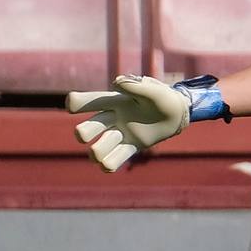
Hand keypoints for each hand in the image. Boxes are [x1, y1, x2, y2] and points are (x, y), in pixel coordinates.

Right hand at [67, 74, 226, 172]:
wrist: (178, 112)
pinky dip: (110, 164)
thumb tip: (116, 84)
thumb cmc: (162, 97)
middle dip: (83, 132)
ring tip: (97, 156)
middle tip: (83, 136)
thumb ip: (135, 86)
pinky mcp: (133, 145)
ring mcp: (122, 133)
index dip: (77, 102)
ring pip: (101, 146)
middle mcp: (113, 118)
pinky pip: (118, 157)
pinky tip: (106, 167)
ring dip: (96, 152)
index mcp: (114, 101)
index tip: (72, 106)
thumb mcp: (152, 89)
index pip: (88, 101)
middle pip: (90, 127)